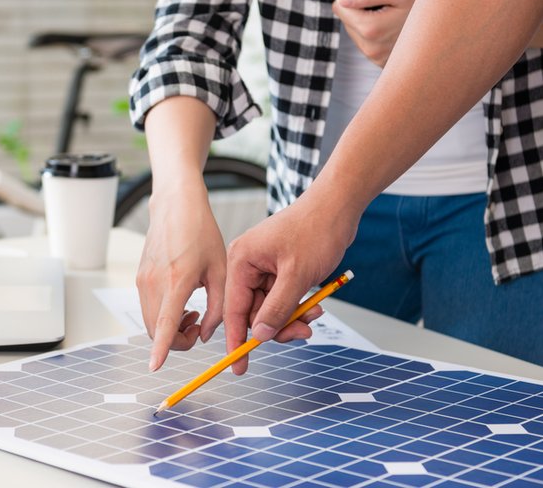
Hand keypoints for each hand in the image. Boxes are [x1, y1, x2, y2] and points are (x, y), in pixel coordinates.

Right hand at [137, 182, 225, 370]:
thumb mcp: (221, 269)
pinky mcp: (139, 277)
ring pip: (150, 322)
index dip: (161, 348)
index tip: (155, 367)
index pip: (165, 323)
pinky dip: (163, 316)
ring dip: (170, 329)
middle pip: (156, 331)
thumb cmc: (201, 232)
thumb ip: (218, 307)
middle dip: (177, 341)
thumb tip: (206, 334)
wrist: (175, 205)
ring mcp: (143, 280)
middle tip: (199, 327)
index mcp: (178, 280)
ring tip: (194, 313)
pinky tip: (183, 302)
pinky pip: (147, 308)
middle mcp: (154, 282)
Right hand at [222, 193, 358, 374]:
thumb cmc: (315, 230)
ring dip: (292, 317)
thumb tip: (261, 336)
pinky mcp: (278, 269)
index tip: (239, 366)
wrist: (338, 207)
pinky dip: (297, 306)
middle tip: (301, 335)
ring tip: (314, 314)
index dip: (237, 339)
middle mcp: (247, 264)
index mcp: (241, 260)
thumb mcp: (297, 276)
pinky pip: (282, 298)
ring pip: (270, 307)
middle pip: (253, 311)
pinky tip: (314, 304)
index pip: (234, 308)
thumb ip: (277, 309)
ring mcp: (263, 267)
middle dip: (277, 326)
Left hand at [333, 0, 422, 66]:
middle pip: (347, 21)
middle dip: (361, 10)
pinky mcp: (383, 64)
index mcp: (372, 29)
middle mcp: (371, 49)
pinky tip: (397, 28)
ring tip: (395, 16)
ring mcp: (377, 59)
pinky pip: (369, 44)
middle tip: (388, 4)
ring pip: (357, 34)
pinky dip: (377, 34)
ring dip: (369, 22)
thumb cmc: (429, 4)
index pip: (340, 7)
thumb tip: (341, 0)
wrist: (455, 27)